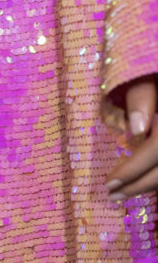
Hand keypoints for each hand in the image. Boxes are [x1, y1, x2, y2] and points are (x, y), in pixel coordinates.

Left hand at [106, 77, 157, 200]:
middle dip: (139, 185)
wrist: (155, 67)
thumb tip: (137, 128)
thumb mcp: (147, 74)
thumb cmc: (151, 68)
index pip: (156, 150)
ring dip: (149, 185)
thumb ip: (142, 94)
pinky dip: (156, 176)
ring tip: (122, 193)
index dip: (134, 169)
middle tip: (111, 195)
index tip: (108, 182)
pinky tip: (141, 180)